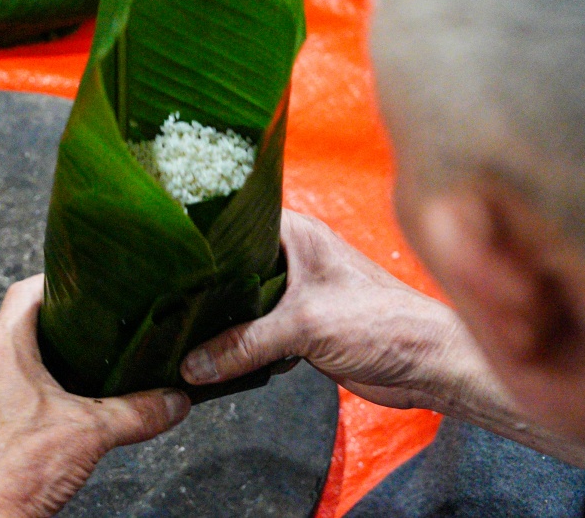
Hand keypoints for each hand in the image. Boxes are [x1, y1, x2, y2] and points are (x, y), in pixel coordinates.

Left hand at [0, 275, 190, 517]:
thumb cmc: (13, 475)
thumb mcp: (92, 434)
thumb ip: (140, 412)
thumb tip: (175, 400)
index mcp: (2, 352)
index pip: (24, 293)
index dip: (58, 281)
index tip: (87, 283)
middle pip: (20, 324)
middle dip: (61, 323)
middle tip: (97, 324)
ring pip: (13, 359)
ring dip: (47, 358)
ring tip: (86, 364)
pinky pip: (7, 390)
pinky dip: (36, 389)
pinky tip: (63, 408)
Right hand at [181, 210, 492, 411]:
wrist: (426, 366)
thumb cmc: (379, 324)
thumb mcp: (303, 327)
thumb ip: (243, 344)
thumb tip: (190, 365)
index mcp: (297, 235)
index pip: (237, 219)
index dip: (202, 231)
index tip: (161, 245)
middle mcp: (294, 257)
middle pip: (234, 265)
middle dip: (203, 283)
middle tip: (158, 293)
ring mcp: (296, 293)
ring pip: (244, 301)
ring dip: (219, 317)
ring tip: (172, 323)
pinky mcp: (300, 327)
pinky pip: (256, 330)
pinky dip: (237, 342)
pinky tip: (207, 352)